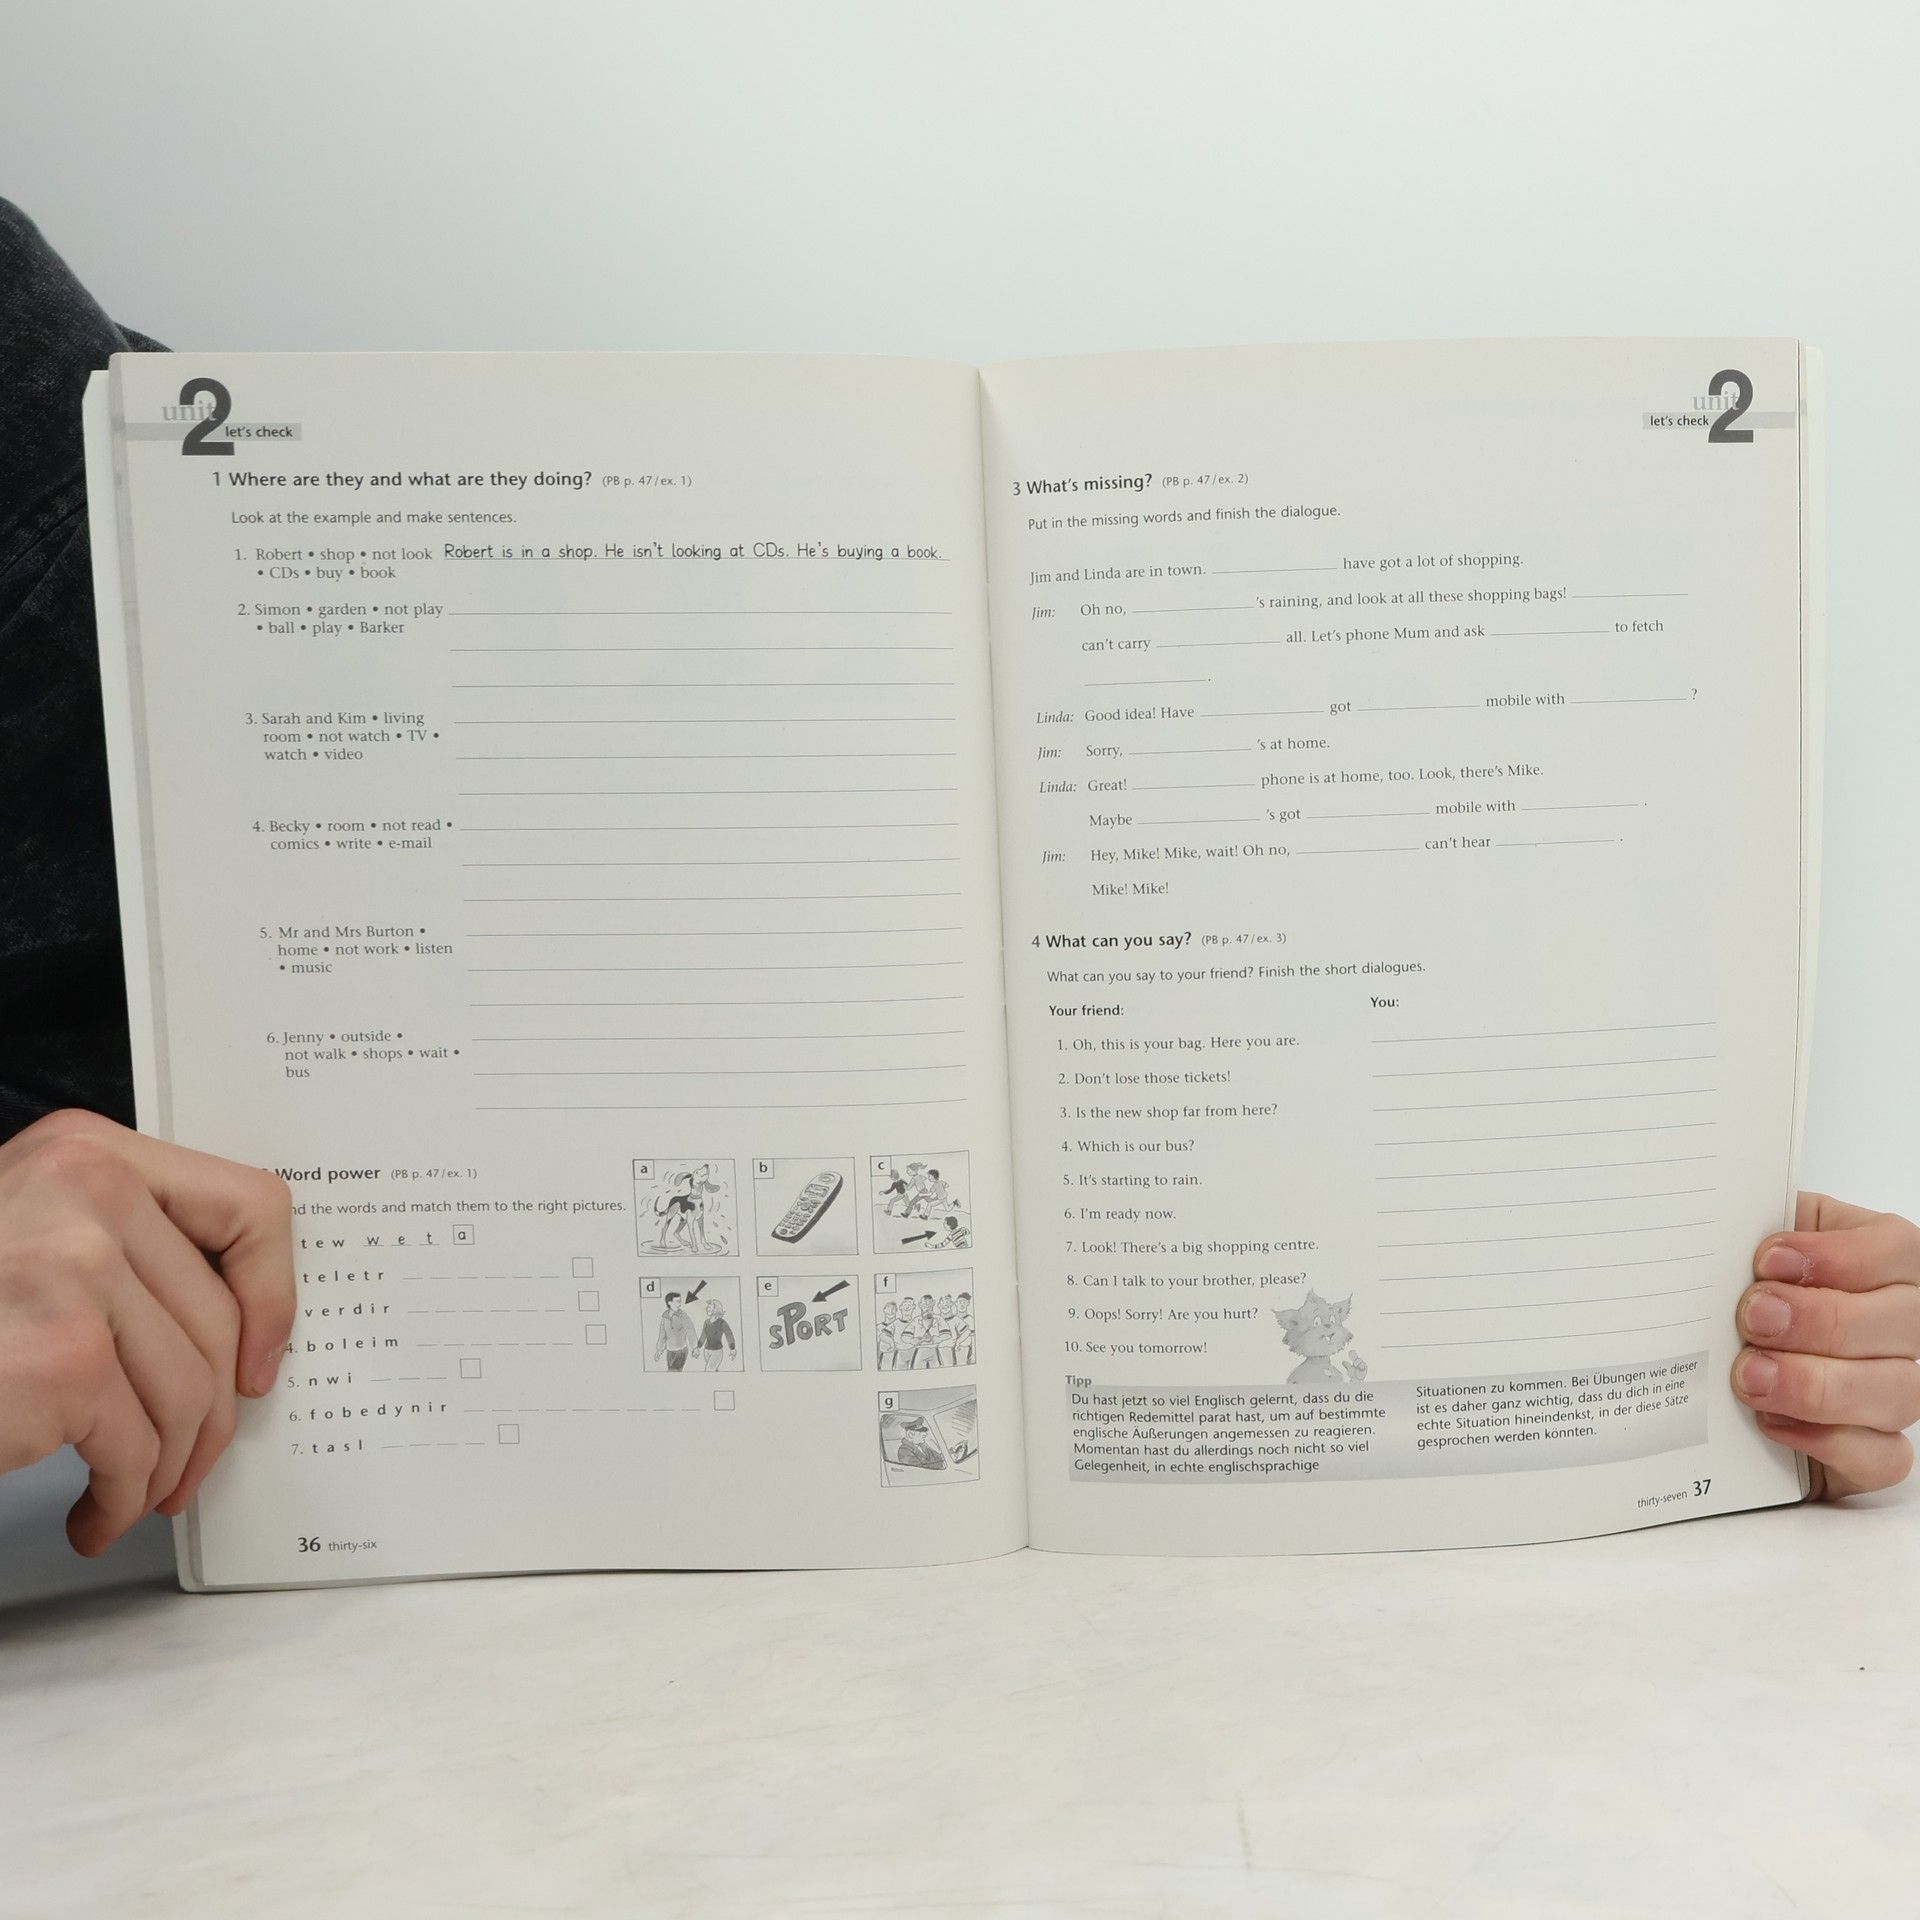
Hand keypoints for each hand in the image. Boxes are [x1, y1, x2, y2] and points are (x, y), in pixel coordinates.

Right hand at [0, 1109, 294, 1553]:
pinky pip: (138, 1445)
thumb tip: (247, 1322)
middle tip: (188, 1462)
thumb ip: (124, 1246)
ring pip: (190, 1388)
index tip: (261, 1356)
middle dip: (213, 1413)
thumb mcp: (32, 1235)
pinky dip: (123, 1498)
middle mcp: (86, 1189)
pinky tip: (95, 1515)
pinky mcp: (61, 1357)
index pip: (249, 1206)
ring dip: (168, 1464)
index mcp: (88, 1150)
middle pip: (219, 1319)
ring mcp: (72, 1268)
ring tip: (136, 1493)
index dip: (273, 1294)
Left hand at [1735, 1192, 1919, 1497]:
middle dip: (1821, 1320)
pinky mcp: (1877, 1448)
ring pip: (1898, 1392)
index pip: (1895, 1250)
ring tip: (1750, 1376)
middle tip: (1753, 1318)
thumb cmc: (1747, 1287)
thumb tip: (1716, 1233)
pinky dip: (1828, 1442)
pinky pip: (1884, 1458)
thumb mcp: (1748, 1244)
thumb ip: (1748, 1231)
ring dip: (1817, 1385)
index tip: (1767, 1261)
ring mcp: (1896, 1388)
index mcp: (1882, 1260)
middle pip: (1902, 1323)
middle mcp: (1901, 1324)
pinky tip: (1771, 1423)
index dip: (1837, 1257)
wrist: (1723, 1357)